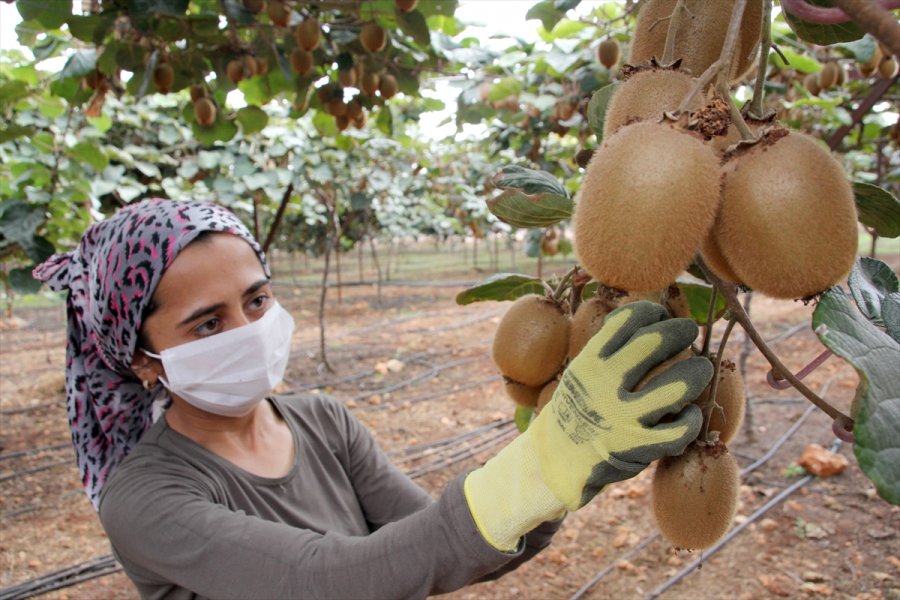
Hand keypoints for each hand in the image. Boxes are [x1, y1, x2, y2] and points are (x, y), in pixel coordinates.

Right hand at [531, 300, 711, 509]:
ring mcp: (623, 416)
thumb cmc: (579, 407)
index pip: (628, 320)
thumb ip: (609, 349)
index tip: (661, 316)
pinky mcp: (638, 448)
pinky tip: (690, 413)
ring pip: (677, 386)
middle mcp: (605, 385)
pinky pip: (680, 430)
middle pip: (654, 343)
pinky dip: (692, 419)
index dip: (652, 312)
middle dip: (680, 331)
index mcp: (590, 362)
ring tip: (701, 368)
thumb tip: (649, 318)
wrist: (557, 458)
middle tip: (689, 331)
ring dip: (697, 372)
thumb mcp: (581, 372)